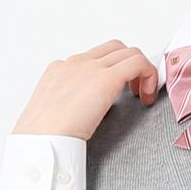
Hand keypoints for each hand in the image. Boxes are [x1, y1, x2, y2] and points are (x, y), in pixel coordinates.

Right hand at [11, 40, 159, 138]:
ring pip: (128, 52)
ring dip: (141, 71)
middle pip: (114, 49)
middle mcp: (75, 63)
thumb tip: (78, 113)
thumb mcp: (51, 113)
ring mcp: (91, 67)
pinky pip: (138, 63)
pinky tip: (147, 97)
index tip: (118, 90)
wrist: (41, 140)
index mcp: (60, 70)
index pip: (94, 58)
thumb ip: (66, 105)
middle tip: (134, 91)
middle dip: (129, 66)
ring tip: (142, 95)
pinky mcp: (106, 78)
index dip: (112, 70)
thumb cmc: (43, 135)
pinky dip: (149, 76)